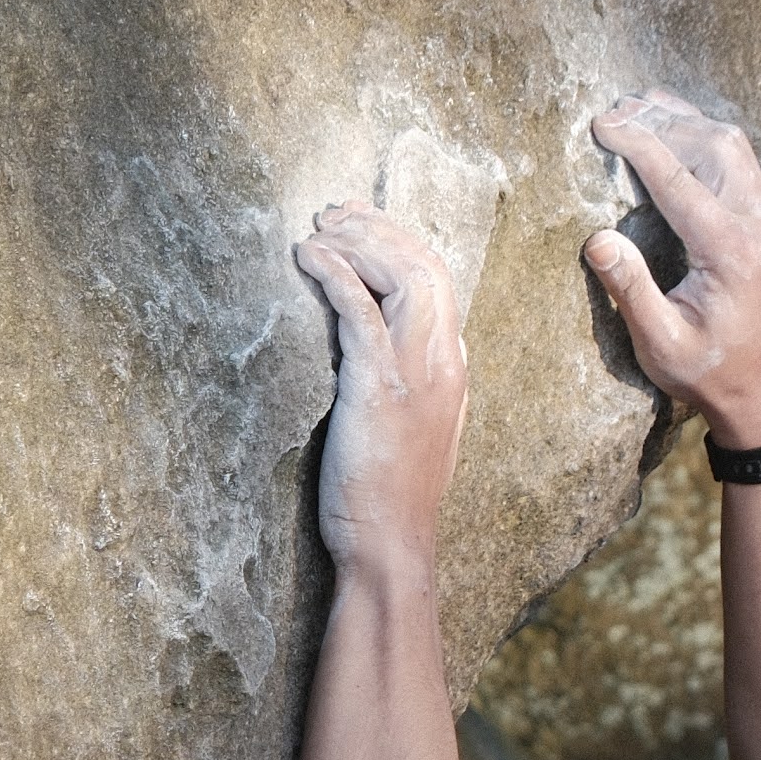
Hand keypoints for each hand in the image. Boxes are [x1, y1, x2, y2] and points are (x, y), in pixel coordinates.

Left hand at [296, 201, 467, 592]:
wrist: (391, 547)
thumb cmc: (390, 499)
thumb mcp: (410, 430)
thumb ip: (405, 385)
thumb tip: (372, 353)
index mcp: (453, 369)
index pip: (438, 282)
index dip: (400, 242)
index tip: (360, 222)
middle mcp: (444, 362)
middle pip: (426, 264)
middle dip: (379, 228)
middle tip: (333, 212)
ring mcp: (416, 373)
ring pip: (403, 275)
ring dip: (358, 242)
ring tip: (319, 230)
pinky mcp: (378, 387)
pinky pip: (360, 311)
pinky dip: (334, 274)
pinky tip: (307, 256)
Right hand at [584, 89, 760, 446]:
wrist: (758, 390)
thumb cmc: (704, 373)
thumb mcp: (659, 345)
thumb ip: (631, 291)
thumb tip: (598, 239)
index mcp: (732, 253)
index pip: (678, 180)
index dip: (638, 145)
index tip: (600, 123)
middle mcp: (760, 226)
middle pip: (713, 145)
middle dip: (661, 121)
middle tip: (612, 111)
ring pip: (731, 144)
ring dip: (685, 121)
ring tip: (637, 107)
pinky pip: (739, 160)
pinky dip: (703, 137)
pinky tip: (672, 129)